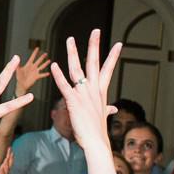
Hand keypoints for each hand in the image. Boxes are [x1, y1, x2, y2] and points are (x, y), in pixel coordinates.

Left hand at [0, 147, 12, 173]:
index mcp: (4, 168)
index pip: (7, 160)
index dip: (9, 154)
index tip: (10, 148)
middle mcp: (5, 170)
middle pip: (9, 163)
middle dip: (10, 157)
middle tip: (12, 151)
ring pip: (7, 168)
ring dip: (7, 164)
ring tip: (7, 158)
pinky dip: (3, 172)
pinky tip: (2, 170)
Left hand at [13, 46, 51, 94]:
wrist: (21, 84)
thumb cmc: (19, 77)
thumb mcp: (18, 70)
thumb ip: (17, 64)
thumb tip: (16, 58)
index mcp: (28, 65)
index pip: (32, 57)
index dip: (35, 52)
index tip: (37, 48)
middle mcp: (33, 67)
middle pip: (38, 61)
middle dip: (42, 57)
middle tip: (46, 53)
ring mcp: (35, 72)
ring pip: (42, 66)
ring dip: (45, 64)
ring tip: (49, 60)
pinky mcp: (37, 76)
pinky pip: (42, 75)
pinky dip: (45, 74)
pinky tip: (48, 73)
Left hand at [48, 30, 122, 154]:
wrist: (96, 142)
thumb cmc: (98, 131)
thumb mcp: (103, 116)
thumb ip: (107, 108)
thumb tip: (112, 108)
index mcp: (101, 91)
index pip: (108, 69)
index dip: (113, 56)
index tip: (119, 44)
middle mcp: (93, 89)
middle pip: (94, 62)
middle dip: (94, 45)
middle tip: (96, 31)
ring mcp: (83, 94)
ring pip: (77, 69)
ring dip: (73, 53)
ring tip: (70, 39)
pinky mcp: (73, 101)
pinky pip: (64, 85)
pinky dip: (58, 75)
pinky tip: (54, 65)